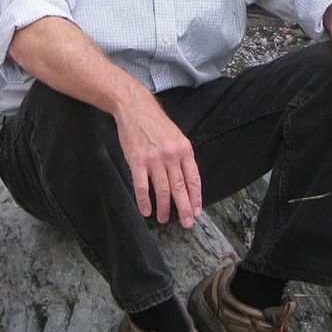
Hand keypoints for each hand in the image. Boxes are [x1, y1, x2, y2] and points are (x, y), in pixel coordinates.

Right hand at [114, 91, 202, 228]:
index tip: (196, 211)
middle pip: (180, 188)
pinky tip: (146, 210)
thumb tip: (186, 180)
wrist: (135, 108)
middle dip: (184, 208)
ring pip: (162, 190)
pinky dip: (144, 201)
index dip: (195, 198)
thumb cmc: (156, 123)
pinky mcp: (137, 161)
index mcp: (184, 150)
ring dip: (164, 208)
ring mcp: (154, 159)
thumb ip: (182, 157)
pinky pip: (142, 186)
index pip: (193, 179)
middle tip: (186, 223)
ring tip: (163, 219)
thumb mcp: (176, 137)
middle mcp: (171, 156)